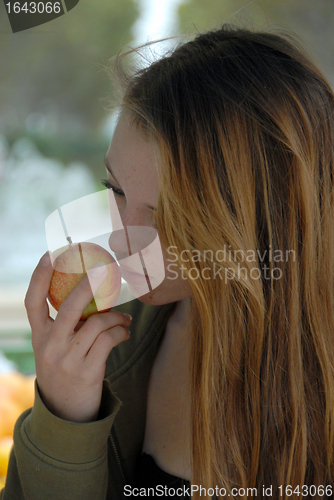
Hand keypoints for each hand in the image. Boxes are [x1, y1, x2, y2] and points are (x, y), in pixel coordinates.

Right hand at [24, 251, 130, 422]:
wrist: (66, 414)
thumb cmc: (66, 371)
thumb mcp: (56, 348)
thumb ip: (68, 326)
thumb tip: (96, 297)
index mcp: (39, 336)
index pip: (33, 302)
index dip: (39, 276)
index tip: (50, 254)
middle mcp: (50, 346)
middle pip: (68, 307)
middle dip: (88, 285)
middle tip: (103, 270)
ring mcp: (67, 359)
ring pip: (96, 323)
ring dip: (116, 317)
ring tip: (124, 319)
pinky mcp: (87, 371)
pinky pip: (109, 340)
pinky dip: (121, 332)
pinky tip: (124, 333)